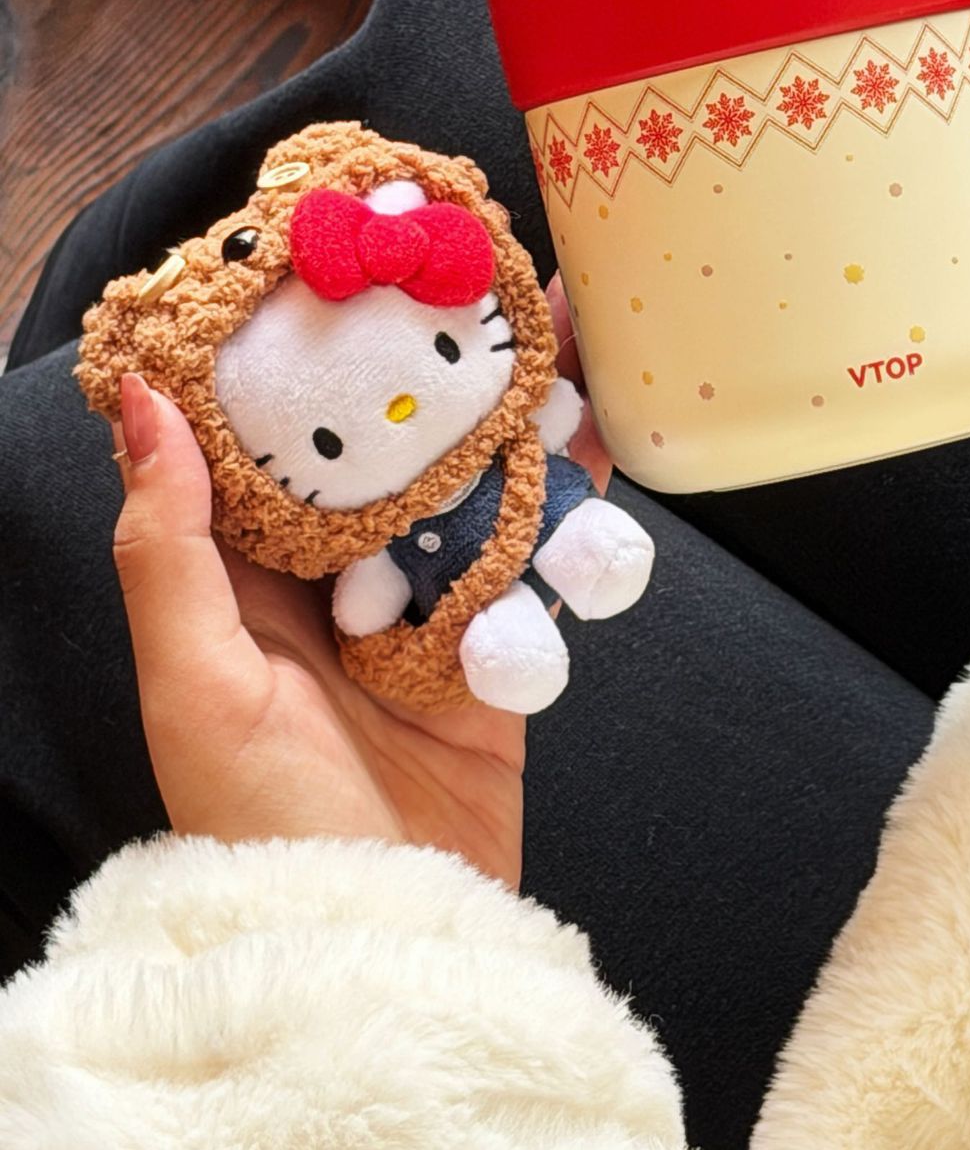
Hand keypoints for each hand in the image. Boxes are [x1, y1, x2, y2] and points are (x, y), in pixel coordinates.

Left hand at [111, 306, 608, 881]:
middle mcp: (341, 576)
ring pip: (471, 479)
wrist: (382, 944)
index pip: (273, 434)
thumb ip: (170, 544)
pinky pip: (534, 548)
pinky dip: (567, 489)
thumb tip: (136, 399)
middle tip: (473, 268)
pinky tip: (597, 427)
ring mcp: (426, 605)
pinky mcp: (497, 641)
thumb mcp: (194, 682)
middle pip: (388, 443)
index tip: (340, 261)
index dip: (300, 349)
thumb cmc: (260, 825)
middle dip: (428, 361)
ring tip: (555, 321)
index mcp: (253, 572)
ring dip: (511, 406)